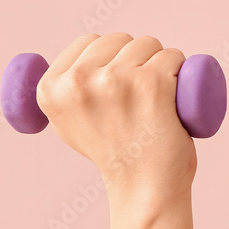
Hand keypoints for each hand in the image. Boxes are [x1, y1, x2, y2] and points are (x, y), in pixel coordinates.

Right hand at [35, 32, 196, 206]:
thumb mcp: (68, 123)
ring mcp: (117, 80)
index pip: (89, 41)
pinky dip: (181, 71)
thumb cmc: (114, 154)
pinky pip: (174, 56)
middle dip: (136, 58)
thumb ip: (61, 93)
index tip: (116, 88)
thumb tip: (47, 63)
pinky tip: (175, 97)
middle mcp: (80, 81)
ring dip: (160, 63)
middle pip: (121, 39)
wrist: (144, 189)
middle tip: (139, 98)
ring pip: (150, 44)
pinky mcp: (152, 83)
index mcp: (51, 89)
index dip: (109, 58)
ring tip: (155, 101)